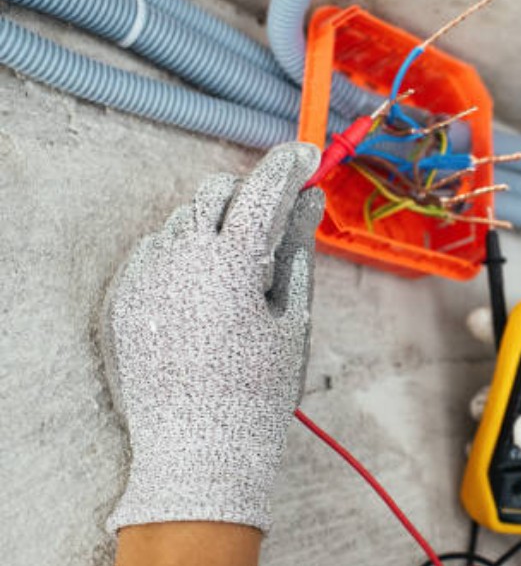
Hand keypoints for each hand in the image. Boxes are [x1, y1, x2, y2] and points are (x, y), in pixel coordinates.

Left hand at [99, 143, 323, 532]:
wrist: (199, 453)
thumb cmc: (258, 391)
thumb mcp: (290, 318)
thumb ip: (297, 251)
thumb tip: (308, 201)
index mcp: (230, 262)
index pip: (261, 190)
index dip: (287, 166)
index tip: (306, 154)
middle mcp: (180, 259)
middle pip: (214, 191)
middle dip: (247, 192)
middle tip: (274, 216)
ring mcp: (146, 278)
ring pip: (182, 221)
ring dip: (214, 226)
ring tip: (239, 269)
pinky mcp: (124, 300)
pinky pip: (153, 253)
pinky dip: (181, 254)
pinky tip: (202, 289)